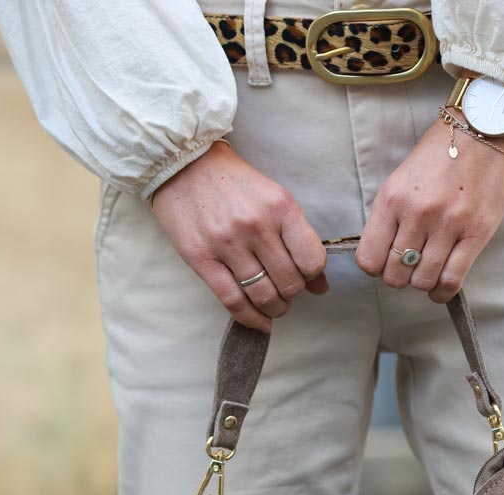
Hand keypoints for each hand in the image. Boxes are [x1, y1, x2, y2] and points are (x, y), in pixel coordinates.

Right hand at [150, 141, 328, 331]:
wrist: (183, 164)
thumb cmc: (234, 183)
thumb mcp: (274, 199)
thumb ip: (298, 239)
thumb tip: (320, 285)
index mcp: (280, 206)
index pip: (312, 261)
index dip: (313, 277)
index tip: (305, 276)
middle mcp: (256, 225)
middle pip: (289, 283)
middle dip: (292, 295)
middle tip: (286, 292)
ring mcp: (227, 243)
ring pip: (263, 296)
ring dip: (275, 309)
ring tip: (274, 306)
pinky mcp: (202, 258)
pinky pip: (233, 301)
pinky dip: (251, 319)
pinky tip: (260, 322)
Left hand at [355, 114, 503, 301]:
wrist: (485, 129)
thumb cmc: (441, 153)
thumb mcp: (402, 178)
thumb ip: (390, 215)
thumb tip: (383, 255)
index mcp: (392, 198)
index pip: (368, 259)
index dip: (375, 267)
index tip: (384, 261)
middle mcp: (417, 214)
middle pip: (394, 275)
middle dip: (399, 277)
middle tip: (408, 266)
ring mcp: (448, 225)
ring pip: (422, 281)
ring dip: (422, 282)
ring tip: (427, 269)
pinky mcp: (476, 234)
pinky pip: (451, 280)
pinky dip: (442, 291)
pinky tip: (440, 286)